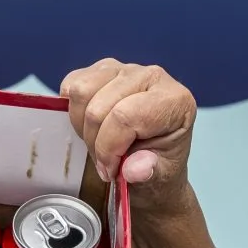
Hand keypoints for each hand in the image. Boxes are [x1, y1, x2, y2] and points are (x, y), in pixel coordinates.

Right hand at [61, 59, 196, 202]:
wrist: (156, 159)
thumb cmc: (160, 166)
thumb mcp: (160, 179)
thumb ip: (149, 173)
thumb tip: (134, 170)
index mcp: (175, 101)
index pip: (124, 116)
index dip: (108, 147)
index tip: (109, 171)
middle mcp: (153, 76)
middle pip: (98, 107)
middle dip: (94, 142)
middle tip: (104, 162)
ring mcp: (127, 68)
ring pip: (81, 91)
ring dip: (81, 125)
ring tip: (97, 143)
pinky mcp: (105, 68)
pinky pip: (73, 83)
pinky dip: (73, 109)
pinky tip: (89, 126)